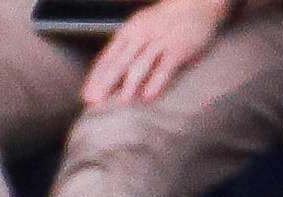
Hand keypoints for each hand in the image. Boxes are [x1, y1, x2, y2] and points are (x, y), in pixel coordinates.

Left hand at [82, 0, 225, 105]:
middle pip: (120, 62)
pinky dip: (156, 81)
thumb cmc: (165, 22)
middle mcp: (141, 35)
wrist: (195, 4)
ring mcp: (160, 41)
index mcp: (129, 31)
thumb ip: (129, 49)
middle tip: (96, 101)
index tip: (87, 95)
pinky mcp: (178, 48)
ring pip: (141, 64)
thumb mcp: (141, 28)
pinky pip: (165, 66)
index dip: (97, 77)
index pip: (108, 57)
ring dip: (130, 83)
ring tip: (121, 102)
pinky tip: (149, 96)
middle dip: (106, 82)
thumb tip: (112, 76)